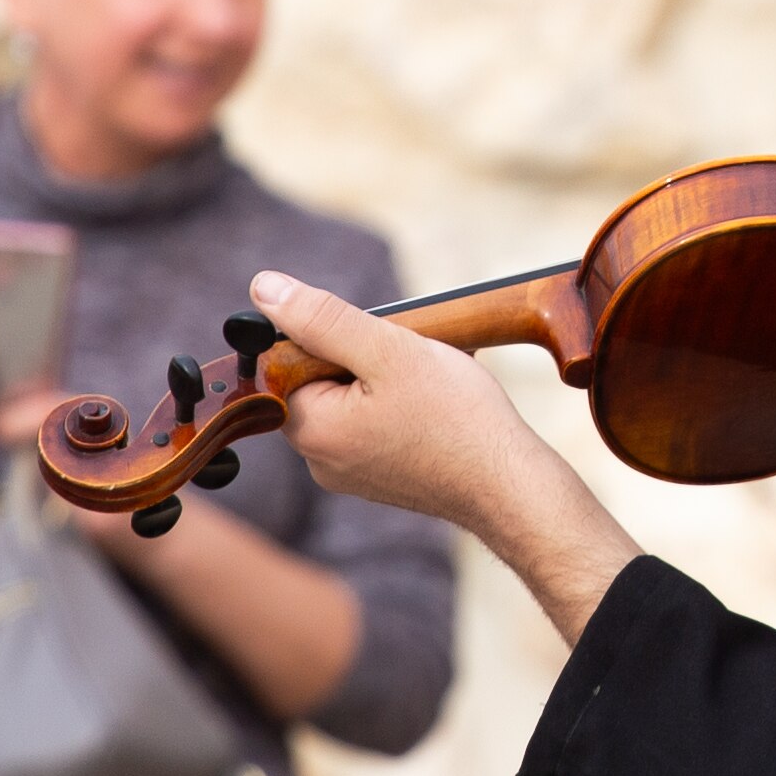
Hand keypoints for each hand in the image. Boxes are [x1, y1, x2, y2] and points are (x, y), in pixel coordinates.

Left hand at [243, 271, 640, 643]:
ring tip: (432, 381)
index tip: (379, 341)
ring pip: (354, 398)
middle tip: (411, 357)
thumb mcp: (388, 350)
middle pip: (323, 378)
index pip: (291, 360)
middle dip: (366, 354)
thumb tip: (264, 288)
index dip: (334, 337)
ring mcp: (352, 474)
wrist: (511, 487)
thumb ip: (322, 318)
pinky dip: (404, 404)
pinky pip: (377, 424)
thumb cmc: (457, 420)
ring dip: (389, 375)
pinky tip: (440, 403)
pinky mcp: (382, 479)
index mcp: (311, 430)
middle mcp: (321, 461)